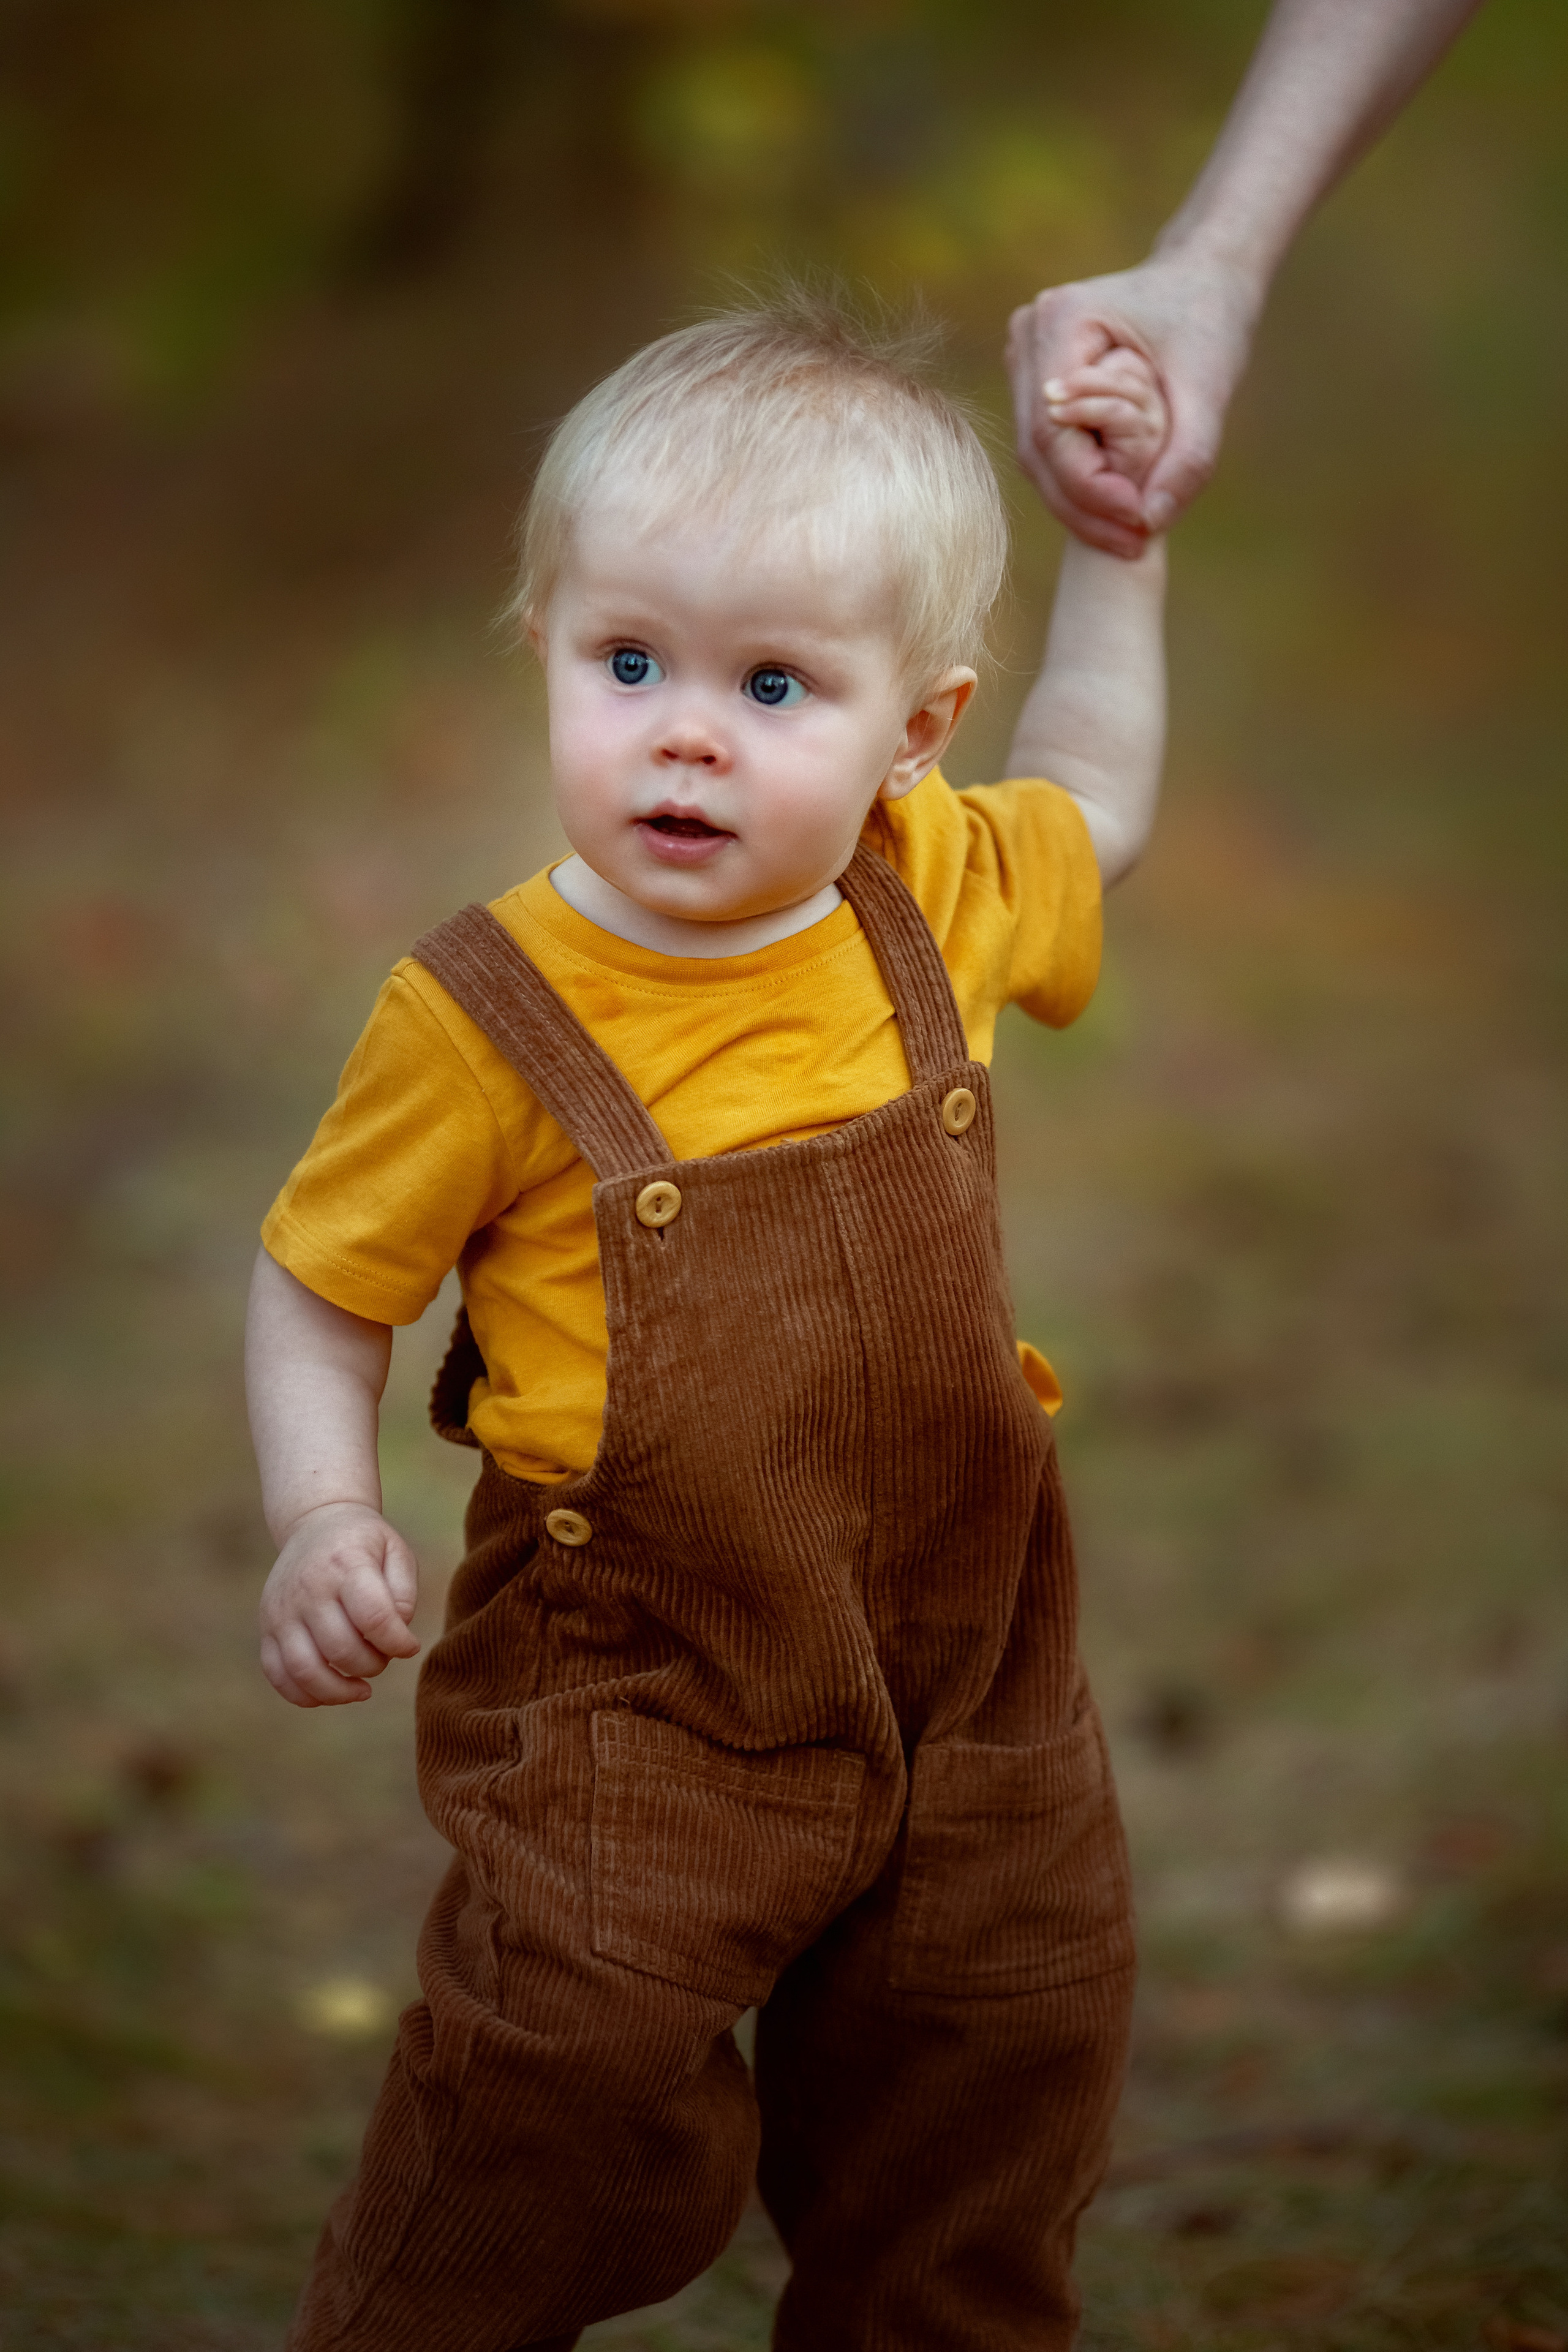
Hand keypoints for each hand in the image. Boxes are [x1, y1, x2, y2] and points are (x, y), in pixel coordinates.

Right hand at [259, 1500, 420, 1706]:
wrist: (316, 1522)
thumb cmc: (365, 1544)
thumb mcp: (396, 1552)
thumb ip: (404, 1593)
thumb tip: (397, 1632)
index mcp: (345, 1564)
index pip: (374, 1618)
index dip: (398, 1643)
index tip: (410, 1646)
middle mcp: (308, 1588)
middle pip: (341, 1649)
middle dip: (373, 1665)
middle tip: (384, 1657)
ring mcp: (281, 1610)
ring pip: (305, 1670)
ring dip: (339, 1691)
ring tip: (362, 1688)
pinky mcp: (267, 1627)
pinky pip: (277, 1674)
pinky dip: (304, 1695)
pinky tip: (331, 1691)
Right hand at [1007, 251, 1258, 555]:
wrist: (1204, 279)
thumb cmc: (1209, 320)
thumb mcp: (1209, 387)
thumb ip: (1188, 456)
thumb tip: (1153, 522)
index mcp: (1061, 321)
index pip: (1053, 431)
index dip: (1089, 489)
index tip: (1137, 521)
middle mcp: (1028, 335)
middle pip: (1037, 450)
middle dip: (1084, 507)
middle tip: (1134, 545)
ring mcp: (1025, 358)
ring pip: (1037, 457)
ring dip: (1079, 505)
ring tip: (1129, 536)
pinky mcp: (1035, 379)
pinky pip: (1048, 449)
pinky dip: (1080, 486)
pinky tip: (1118, 511)